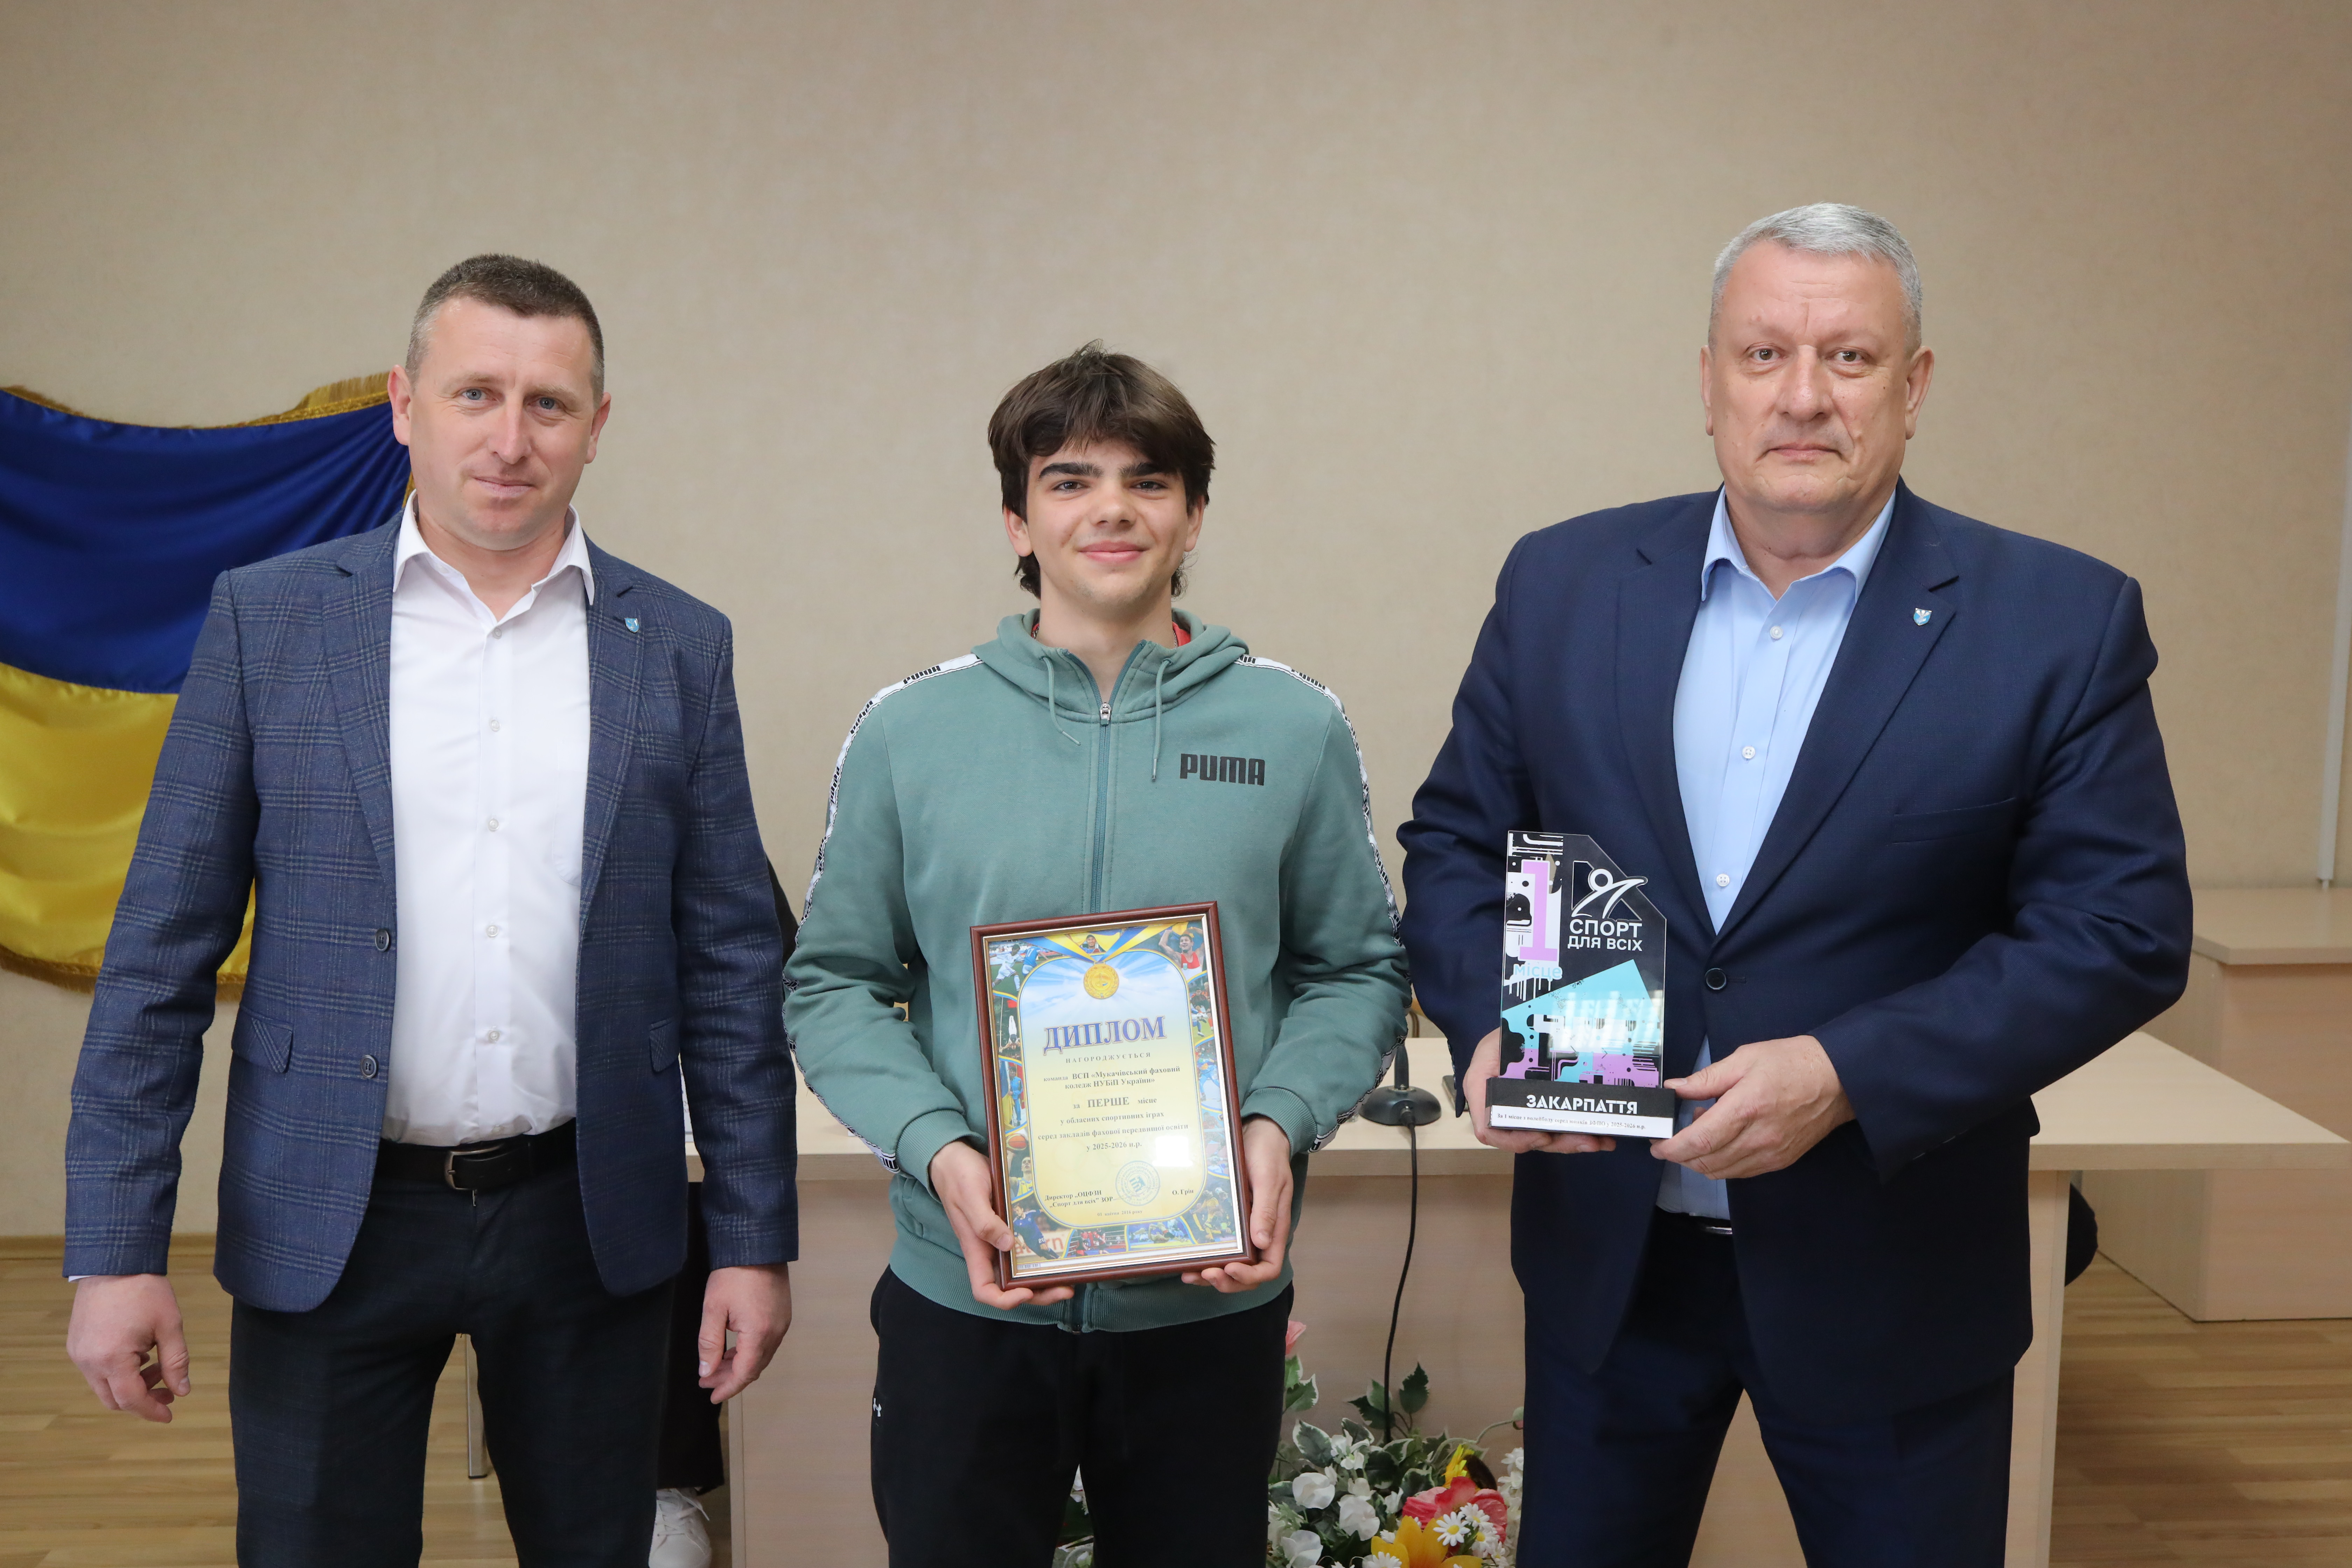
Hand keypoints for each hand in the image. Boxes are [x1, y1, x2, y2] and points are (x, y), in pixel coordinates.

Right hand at [67, 1274, 189, 1422]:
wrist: (115, 1261)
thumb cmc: (145, 1290)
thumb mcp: (170, 1326)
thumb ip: (176, 1362)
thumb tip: (182, 1391)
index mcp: (111, 1359)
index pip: (130, 1400)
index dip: (151, 1411)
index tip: (169, 1415)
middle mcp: (88, 1361)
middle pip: (114, 1399)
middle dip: (142, 1400)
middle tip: (169, 1390)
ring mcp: (79, 1353)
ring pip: (104, 1386)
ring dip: (131, 1385)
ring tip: (158, 1367)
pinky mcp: (76, 1344)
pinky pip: (96, 1371)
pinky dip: (119, 1372)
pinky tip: (140, 1355)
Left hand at [696, 1263, 792, 1401]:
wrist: (758, 1245)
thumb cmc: (734, 1275)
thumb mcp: (713, 1308)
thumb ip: (709, 1343)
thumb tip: (706, 1371)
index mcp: (759, 1333)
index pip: (744, 1373)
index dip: (728, 1388)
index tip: (712, 1397)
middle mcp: (776, 1332)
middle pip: (754, 1367)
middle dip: (730, 1378)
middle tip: (707, 1381)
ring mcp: (782, 1323)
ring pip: (761, 1356)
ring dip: (740, 1365)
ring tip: (716, 1367)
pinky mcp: (782, 1315)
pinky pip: (767, 1343)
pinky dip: (750, 1352)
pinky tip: (734, 1349)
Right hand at [930, 1139, 1074, 1309]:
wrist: (954, 1158)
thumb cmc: (958, 1176)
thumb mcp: (970, 1196)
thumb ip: (984, 1222)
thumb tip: (1007, 1245)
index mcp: (976, 1249)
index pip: (984, 1290)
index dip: (1004, 1300)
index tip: (1026, 1291)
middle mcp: (989, 1250)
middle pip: (1012, 1286)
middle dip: (1038, 1293)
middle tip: (1066, 1288)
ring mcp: (1000, 1238)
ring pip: (1022, 1269)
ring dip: (1045, 1277)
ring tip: (1071, 1275)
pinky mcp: (1010, 1225)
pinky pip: (1027, 1246)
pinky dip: (1043, 1253)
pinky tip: (1061, 1248)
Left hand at [1184, 1116, 1295, 1291]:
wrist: (1259, 1134)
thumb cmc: (1268, 1155)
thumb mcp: (1269, 1180)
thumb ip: (1267, 1211)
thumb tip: (1262, 1243)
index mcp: (1275, 1229)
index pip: (1269, 1267)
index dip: (1250, 1276)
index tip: (1230, 1269)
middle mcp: (1260, 1234)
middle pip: (1248, 1273)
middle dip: (1227, 1281)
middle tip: (1205, 1274)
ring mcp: (1245, 1230)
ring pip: (1232, 1265)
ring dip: (1213, 1275)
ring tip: (1190, 1275)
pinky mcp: (1230, 1221)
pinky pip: (1221, 1248)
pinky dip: (1206, 1258)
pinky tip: (1189, 1260)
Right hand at [1462, 1028, 1615, 1155]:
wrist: (1523, 1024)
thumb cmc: (1506, 1030)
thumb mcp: (1497, 1041)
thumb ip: (1500, 1059)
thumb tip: (1525, 1076)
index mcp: (1484, 1092)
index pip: (1489, 1129)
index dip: (1515, 1139)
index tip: (1543, 1135)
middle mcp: (1502, 1108)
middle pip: (1527, 1138)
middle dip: (1559, 1143)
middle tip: (1587, 1140)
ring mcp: (1524, 1111)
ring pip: (1547, 1137)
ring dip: (1574, 1142)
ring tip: (1599, 1140)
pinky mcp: (1543, 1109)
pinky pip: (1558, 1127)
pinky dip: (1580, 1132)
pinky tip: (1602, 1137)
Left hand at [1650, 1034, 1852, 1179]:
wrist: (1838, 1079)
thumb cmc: (1791, 1063)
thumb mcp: (1744, 1058)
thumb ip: (1706, 1078)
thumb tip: (1674, 1088)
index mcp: (1746, 1109)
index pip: (1699, 1141)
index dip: (1672, 1148)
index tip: (1657, 1144)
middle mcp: (1758, 1139)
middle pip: (1706, 1162)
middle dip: (1681, 1155)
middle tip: (1671, 1138)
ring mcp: (1770, 1154)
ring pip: (1722, 1171)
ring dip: (1700, 1160)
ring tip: (1699, 1132)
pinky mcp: (1780, 1161)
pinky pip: (1741, 1171)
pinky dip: (1722, 1162)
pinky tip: (1721, 1140)